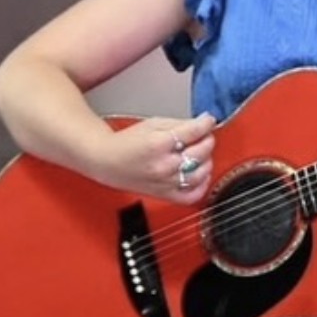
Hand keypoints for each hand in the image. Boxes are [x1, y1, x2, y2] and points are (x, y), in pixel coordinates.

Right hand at [90, 112, 216, 203]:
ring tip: (200, 153)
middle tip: (204, 135)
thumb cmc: (127, 143)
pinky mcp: (166, 195)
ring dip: (207, 161)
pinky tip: (200, 174)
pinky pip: (193, 195)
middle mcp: (163, 165)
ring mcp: (166, 183)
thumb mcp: (152, 124)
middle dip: (207, 140)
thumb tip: (203, 122)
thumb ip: (179, 123)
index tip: (208, 120)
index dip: (206, 123)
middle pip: (201, 152)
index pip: (194, 131)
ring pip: (201, 173)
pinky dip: (202, 184)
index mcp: (158, 144)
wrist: (107, 162)